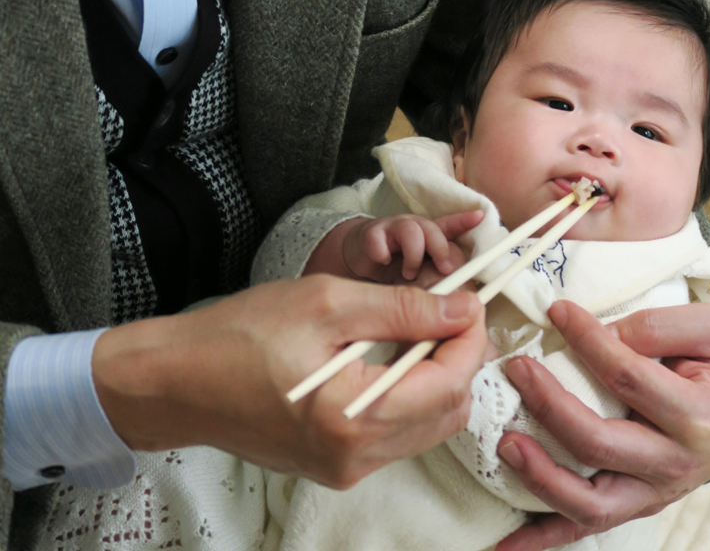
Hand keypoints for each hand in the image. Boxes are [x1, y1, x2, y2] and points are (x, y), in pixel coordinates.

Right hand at [92, 275, 487, 488]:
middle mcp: (355, 458)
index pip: (449, 383)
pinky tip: (392, 359)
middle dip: (459, 357)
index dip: (471, 338)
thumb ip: (403, 308)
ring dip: (437, 377)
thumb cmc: (239, 335)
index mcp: (352, 419)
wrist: (177, 382)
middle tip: (447, 311)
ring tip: (419, 329)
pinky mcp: (335, 467)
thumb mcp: (325, 303)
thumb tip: (462, 308)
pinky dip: (409, 396)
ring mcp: (345, 469)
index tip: (470, 300)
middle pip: (448, 411)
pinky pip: (396, 435)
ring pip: (427, 426)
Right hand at [342, 211, 482, 282]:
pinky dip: (382, 253)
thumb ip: (437, 287)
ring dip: (414, 256)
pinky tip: (382, 263)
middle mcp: (413, 229)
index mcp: (428, 239)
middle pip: (434, 230)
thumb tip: (464, 309)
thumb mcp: (420, 278)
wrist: (357, 258)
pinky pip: (379, 239)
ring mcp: (392, 230)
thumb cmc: (393, 271)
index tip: (480, 216)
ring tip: (409, 275)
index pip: (449, 227)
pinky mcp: (371, 235)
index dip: (464, 221)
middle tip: (446, 270)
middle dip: (442, 250)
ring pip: (412, 232)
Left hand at [495, 300, 709, 550]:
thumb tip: (599, 332)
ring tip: (505, 443)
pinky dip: (544, 537)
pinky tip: (507, 543)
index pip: (627, 378)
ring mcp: (653, 492)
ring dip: (540, 476)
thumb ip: (658, 326)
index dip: (586, 341)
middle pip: (598, 443)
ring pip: (589, 502)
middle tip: (517, 369)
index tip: (557, 312)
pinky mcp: (636, 504)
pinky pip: (586, 528)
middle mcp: (674, 463)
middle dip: (548, 405)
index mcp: (696, 417)